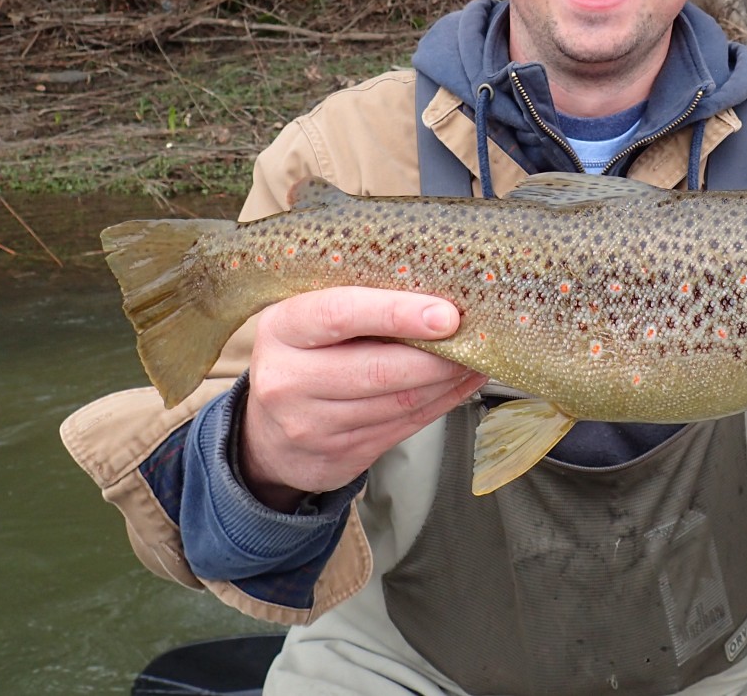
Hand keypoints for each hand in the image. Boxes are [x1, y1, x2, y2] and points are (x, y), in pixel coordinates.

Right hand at [240, 287, 485, 510]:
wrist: (269, 436)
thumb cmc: (303, 360)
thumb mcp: (309, 323)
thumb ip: (358, 306)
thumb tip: (436, 291)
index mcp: (283, 329)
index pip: (339, 314)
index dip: (396, 313)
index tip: (445, 314)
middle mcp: (289, 379)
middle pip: (378, 368)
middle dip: (437, 357)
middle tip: (477, 339)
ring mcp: (312, 424)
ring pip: (398, 401)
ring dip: (447, 381)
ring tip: (477, 358)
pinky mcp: (340, 454)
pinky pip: (404, 426)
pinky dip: (441, 404)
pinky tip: (460, 385)